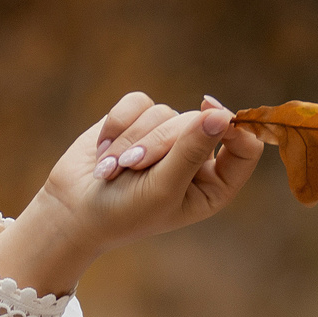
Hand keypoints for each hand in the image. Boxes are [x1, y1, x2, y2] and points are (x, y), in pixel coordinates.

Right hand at [0, 91, 263, 294]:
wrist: (72, 211)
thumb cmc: (124, 213)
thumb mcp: (162, 188)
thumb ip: (191, 151)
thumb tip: (220, 115)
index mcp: (214, 184)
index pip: (245, 148)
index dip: (233, 127)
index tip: (211, 115)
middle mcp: (196, 158)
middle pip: (196, 124)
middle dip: (158, 142)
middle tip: (131, 166)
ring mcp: (166, 137)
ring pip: (163, 112)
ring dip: (132, 139)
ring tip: (111, 168)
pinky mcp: (137, 120)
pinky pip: (137, 103)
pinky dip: (117, 124)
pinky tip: (103, 150)